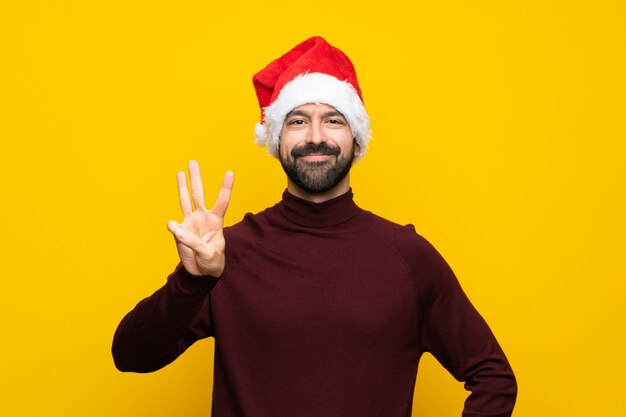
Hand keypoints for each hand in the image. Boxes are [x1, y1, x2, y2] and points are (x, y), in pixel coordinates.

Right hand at [166, 160, 233, 276]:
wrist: (202, 272)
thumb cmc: (212, 261)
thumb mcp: (210, 254)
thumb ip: (195, 242)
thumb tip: (176, 229)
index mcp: (216, 221)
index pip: (222, 201)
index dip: (225, 187)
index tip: (229, 172)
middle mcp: (203, 217)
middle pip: (199, 193)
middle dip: (196, 177)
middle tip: (193, 161)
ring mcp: (190, 222)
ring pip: (185, 201)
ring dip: (182, 187)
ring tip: (180, 172)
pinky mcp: (180, 231)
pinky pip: (174, 226)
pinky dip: (173, 227)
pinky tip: (173, 228)